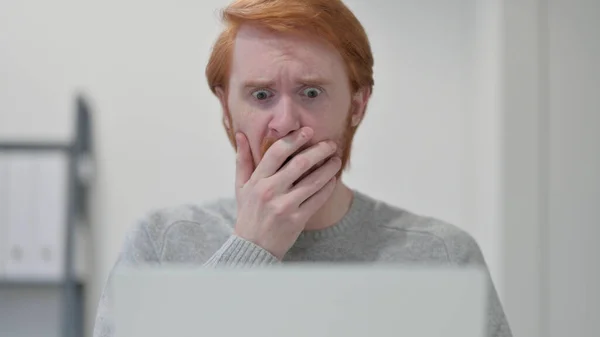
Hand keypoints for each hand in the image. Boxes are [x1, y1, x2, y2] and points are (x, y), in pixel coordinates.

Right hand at [233, 127, 341, 259]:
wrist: (252, 247)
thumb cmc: (248, 213)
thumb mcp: (241, 187)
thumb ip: (243, 160)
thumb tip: (240, 134)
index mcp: (257, 181)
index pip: (276, 152)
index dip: (294, 139)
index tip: (308, 131)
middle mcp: (270, 191)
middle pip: (300, 163)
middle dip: (319, 150)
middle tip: (330, 144)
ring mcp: (284, 206)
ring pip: (313, 181)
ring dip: (328, 168)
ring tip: (336, 161)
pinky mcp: (297, 220)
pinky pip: (318, 199)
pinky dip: (328, 187)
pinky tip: (333, 180)